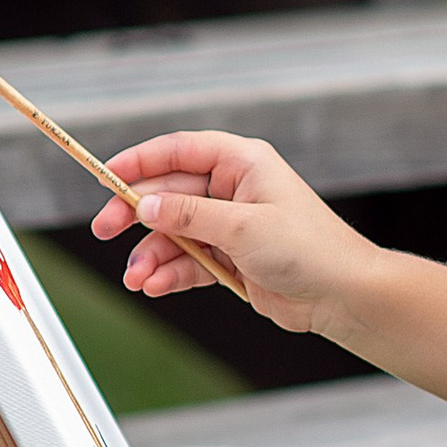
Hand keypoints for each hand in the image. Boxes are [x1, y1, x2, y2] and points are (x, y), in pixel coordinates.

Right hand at [93, 131, 382, 340]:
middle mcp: (234, 190)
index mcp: (242, 163)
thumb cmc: (308, 249)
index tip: (104, 175)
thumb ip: (189, 215)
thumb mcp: (242, 226)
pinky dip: (170, 272)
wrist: (343, 295)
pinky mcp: (233, 258)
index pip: (179, 151)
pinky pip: (190, 260)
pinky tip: (154, 286)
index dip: (139, 161)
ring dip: (151, 254)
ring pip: (175, 233)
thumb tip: (144, 204)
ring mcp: (232, 225)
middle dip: (135, 215)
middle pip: (169, 193)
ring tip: (136, 278)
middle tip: (103, 231)